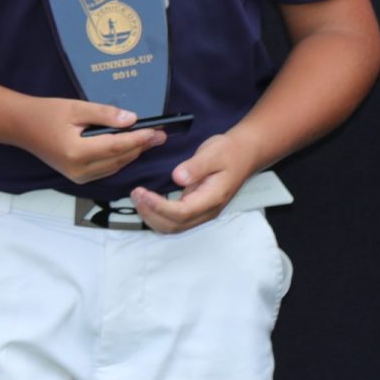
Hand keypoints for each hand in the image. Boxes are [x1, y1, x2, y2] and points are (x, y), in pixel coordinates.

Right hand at [11, 97, 166, 184]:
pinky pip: (107, 170)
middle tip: (160, 135)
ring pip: (115, 167)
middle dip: (140, 147)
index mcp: (77, 152)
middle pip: (119, 159)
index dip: (139, 139)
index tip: (157, 131)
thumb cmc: (46, 113)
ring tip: (150, 140)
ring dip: (133, 153)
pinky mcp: (79, 178)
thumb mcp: (74, 108)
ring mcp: (79, 177)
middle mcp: (80, 170)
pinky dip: (120, 159)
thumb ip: (104, 114)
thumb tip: (132, 119)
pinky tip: (130, 148)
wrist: (21, 127)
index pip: (116, 147)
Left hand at [131, 131, 257, 233]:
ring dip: (152, 217)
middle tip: (136, 194)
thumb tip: (178, 177)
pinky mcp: (196, 209)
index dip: (159, 206)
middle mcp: (207, 211)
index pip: (182, 212)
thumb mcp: (213, 153)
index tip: (143, 193)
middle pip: (175, 225)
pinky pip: (174, 221)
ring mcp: (202, 212)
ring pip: (173, 227)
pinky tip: (147, 202)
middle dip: (151, 213)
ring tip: (137, 198)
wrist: (244, 154)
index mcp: (212, 198)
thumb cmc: (229, 152)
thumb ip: (196, 166)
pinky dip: (157, 216)